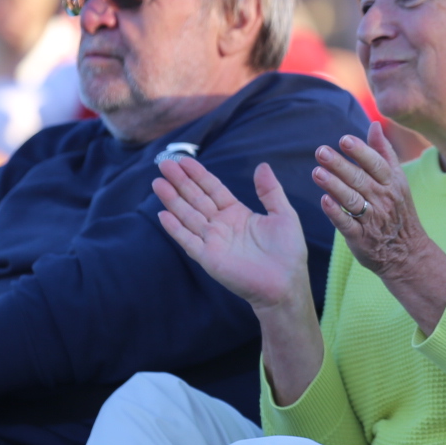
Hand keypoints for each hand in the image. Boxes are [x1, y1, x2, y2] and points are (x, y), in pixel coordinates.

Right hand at [153, 157, 310, 311]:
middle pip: (196, 199)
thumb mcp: (283, 214)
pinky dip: (175, 228)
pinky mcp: (209, 258)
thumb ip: (270, 190)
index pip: (212, 189)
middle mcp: (221, 225)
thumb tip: (262, 165)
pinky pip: (188, 240)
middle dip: (180, 182)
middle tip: (164, 164)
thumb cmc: (288, 252)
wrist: (286, 283)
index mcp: (237, 213)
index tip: (183, 160)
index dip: (198, 175)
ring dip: (173, 200)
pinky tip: (162, 214)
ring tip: (158, 183)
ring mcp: (213, 241)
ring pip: (188, 216)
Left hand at [311, 122, 440, 291]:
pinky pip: (347, 224)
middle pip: (360, 180)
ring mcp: (372, 220)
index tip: (344, 139)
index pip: (376, 164)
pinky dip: (336, 213)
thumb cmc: (398, 211)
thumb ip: (384, 152)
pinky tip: (323, 201)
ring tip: (316, 172)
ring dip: (334, 186)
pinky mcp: (361, 238)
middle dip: (340, 165)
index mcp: (392, 183)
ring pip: (352, 200)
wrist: (407, 253)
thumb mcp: (398, 181)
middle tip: (320, 152)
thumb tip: (374, 124)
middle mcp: (383, 199)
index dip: (361, 151)